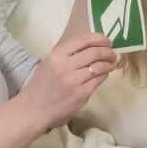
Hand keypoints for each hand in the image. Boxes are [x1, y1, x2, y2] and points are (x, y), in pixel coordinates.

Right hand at [20, 0, 119, 128]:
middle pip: (95, 52)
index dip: (98, 38)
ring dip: (109, 63)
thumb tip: (93, 45)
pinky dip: (105, 74)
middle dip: (108, 51)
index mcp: (56, 55)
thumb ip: (68, 54)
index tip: (107, 40)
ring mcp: (74, 80)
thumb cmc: (43, 85)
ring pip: (100, 66)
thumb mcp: (50, 63)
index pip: (82, 40)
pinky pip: (99, 79)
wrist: (34, 109)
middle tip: (112, 53)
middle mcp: (65, 66)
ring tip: (112, 63)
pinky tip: (104, 73)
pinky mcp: (81, 93)